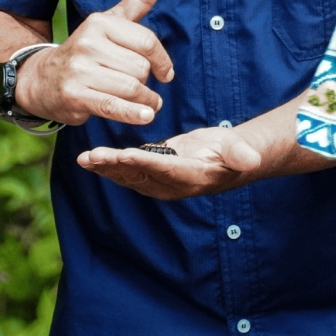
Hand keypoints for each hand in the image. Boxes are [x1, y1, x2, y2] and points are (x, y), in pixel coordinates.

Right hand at [14, 0, 172, 125]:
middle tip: (138, 87)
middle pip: (140, 68)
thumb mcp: (109, 23)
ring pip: (131, 88)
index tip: (166, 73)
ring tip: (145, 105)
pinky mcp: (75, 95)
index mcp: (99, 22)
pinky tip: (145, 116)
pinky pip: (114, 106)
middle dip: (146, 82)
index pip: (146, 41)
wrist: (43, 79)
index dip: (162, 60)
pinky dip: (133, 113)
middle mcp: (88, 43)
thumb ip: (137, 0)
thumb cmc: (87, 51)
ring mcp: (79, 70)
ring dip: (145, 102)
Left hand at [77, 125, 261, 199]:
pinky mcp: (152, 175)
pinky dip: (109, 165)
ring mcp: (161, 183)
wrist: (228, 162)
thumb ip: (241, 154)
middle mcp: (173, 185)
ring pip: (130, 175)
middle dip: (115, 166)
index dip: (144, 162)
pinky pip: (128, 172)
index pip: (165, 169)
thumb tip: (250, 159)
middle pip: (140, 175)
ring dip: (106, 167)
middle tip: (93, 157)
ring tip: (85, 159)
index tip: (125, 154)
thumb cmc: (234, 152)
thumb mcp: (240, 151)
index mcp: (193, 177)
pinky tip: (92, 159)